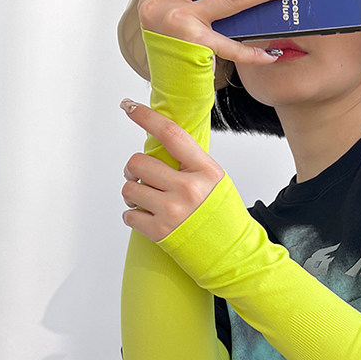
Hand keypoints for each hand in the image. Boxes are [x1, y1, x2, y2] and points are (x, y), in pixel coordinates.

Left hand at [120, 99, 224, 241]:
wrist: (232, 254)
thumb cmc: (221, 216)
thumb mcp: (214, 181)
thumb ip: (190, 163)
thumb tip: (159, 143)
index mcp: (205, 171)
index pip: (171, 134)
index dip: (146, 117)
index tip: (128, 106)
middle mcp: (189, 189)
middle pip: (138, 163)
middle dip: (132, 170)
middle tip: (141, 178)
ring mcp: (173, 211)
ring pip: (128, 188)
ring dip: (132, 194)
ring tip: (148, 202)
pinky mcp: (160, 232)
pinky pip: (128, 215)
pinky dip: (133, 215)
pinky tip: (149, 218)